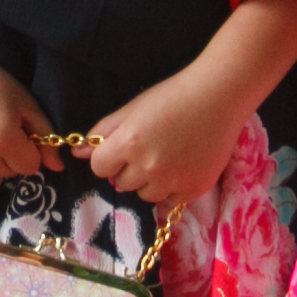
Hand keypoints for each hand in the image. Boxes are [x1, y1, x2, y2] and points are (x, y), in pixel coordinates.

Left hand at [86, 69, 247, 206]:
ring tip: (168, 156)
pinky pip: (171, 201)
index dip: (108, 158)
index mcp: (128, 143)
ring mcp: (172, 181)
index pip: (99, 167)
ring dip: (150, 181)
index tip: (121, 148)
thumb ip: (104, 131)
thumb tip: (77, 153)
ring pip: (146, 195)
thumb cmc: (172, 95)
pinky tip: (183, 165)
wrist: (219, 96)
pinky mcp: (193, 190)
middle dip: (129, 169)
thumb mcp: (133, 108)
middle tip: (149, 148)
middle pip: (122, 183)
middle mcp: (148, 166)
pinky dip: (173, 187)